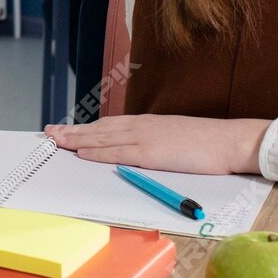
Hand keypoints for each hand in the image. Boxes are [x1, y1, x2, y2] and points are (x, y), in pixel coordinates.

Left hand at [44, 114, 269, 174]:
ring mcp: (145, 138)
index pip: (109, 125)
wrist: (229, 141)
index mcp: (147, 124)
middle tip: (47, 132)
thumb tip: (139, 153)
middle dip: (71, 131)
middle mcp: (141, 127)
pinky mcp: (151, 152)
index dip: (86, 127)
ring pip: (102, 137)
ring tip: (54, 140)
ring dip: (76, 139)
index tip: (66, 129)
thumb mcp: (175, 138)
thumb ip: (155, 143)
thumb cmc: (207, 144)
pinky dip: (96, 151)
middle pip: (99, 128)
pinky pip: (117, 152)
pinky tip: (81, 152)